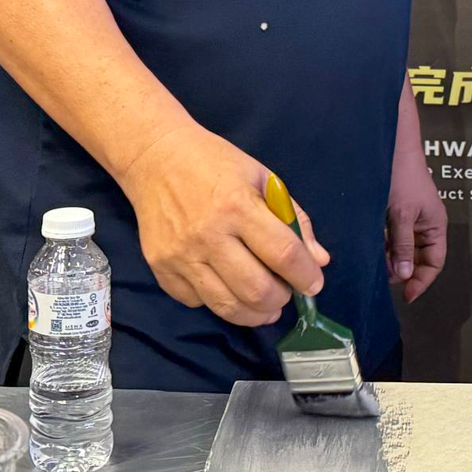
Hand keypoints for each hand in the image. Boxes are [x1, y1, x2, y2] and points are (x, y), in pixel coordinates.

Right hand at [117, 123, 329, 326]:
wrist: (154, 157)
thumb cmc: (214, 162)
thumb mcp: (261, 177)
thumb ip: (294, 218)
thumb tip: (318, 259)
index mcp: (237, 205)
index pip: (283, 254)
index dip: (306, 275)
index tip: (314, 284)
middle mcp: (207, 234)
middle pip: (256, 289)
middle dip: (281, 299)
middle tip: (286, 294)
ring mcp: (180, 255)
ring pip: (227, 306)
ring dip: (255, 313)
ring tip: (265, 307)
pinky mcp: (160, 268)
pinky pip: (197, 302)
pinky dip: (219, 302)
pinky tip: (228, 289)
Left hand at [385, 140, 446, 302]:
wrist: (391, 146)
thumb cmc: (402, 176)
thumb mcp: (402, 215)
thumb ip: (402, 246)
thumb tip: (404, 276)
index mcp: (435, 226)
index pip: (434, 263)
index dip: (422, 281)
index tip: (405, 295)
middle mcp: (425, 225)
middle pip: (417, 258)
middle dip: (402, 270)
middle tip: (382, 279)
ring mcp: (410, 219)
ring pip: (401, 248)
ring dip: (389, 257)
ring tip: (373, 264)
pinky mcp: (395, 213)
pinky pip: (391, 236)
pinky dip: (382, 244)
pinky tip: (369, 247)